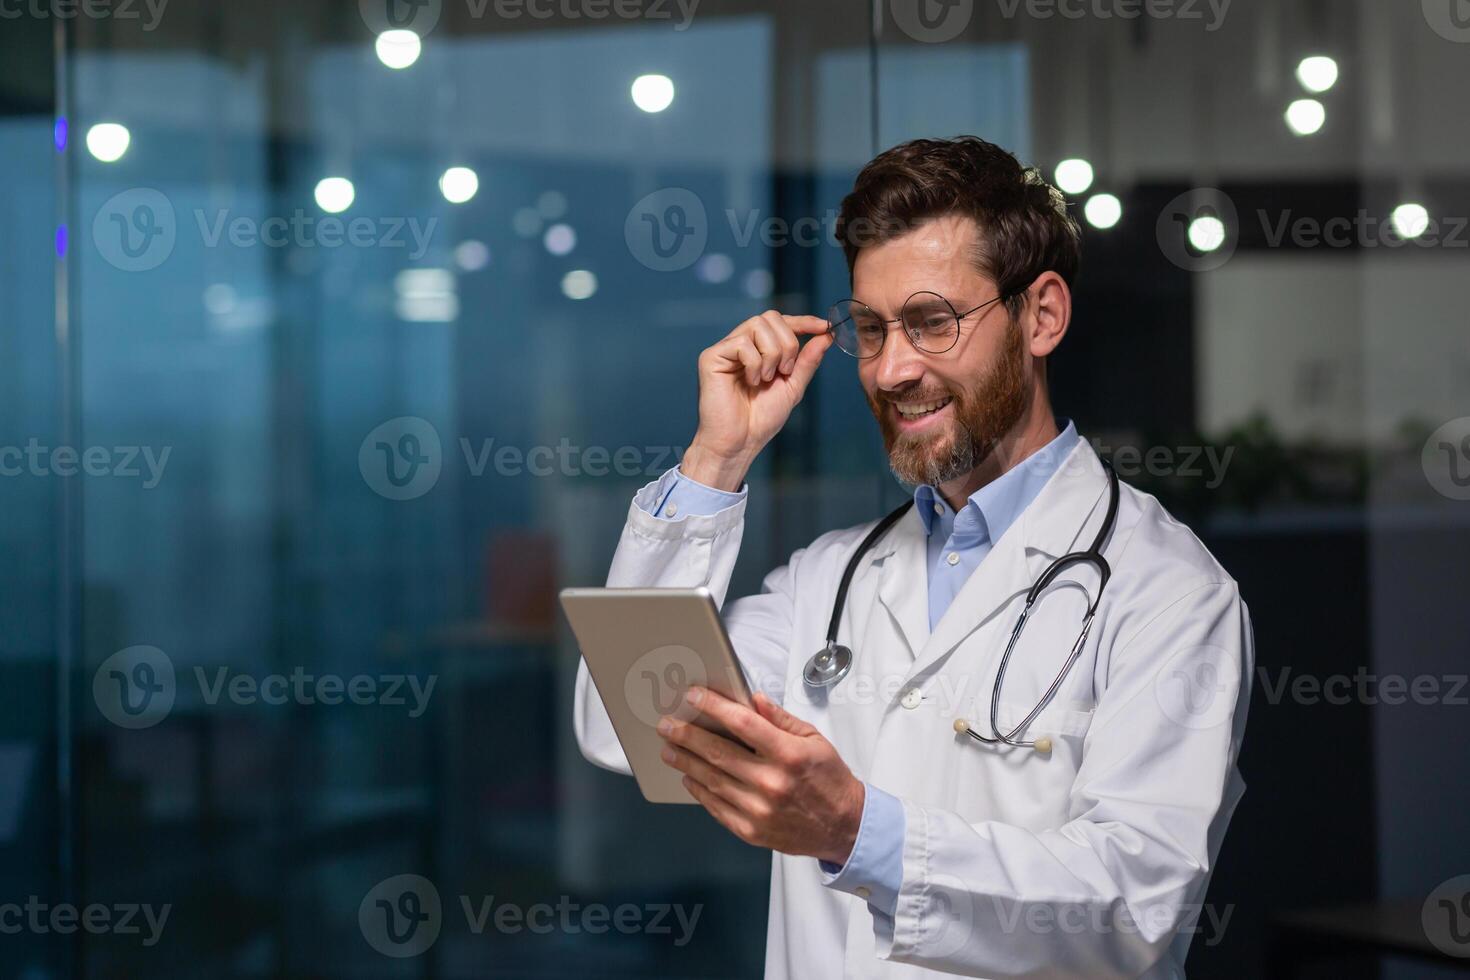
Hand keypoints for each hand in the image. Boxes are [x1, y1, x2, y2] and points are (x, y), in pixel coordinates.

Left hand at [657, 687, 864, 865]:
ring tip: (669, 748)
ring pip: (711, 780)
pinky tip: (689, 777)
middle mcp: (771, 783)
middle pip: (718, 753)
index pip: (742, 723)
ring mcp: (759, 810)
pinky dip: (699, 790)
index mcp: (789, 755)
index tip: (693, 696)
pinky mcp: (751, 830)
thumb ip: (780, 719)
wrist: (844, 827)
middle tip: (667, 724)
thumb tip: (753, 699)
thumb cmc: (829, 779)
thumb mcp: (813, 739)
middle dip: (687, 735)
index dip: (714, 707)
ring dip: (685, 762)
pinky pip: (716, 806)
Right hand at [682, 312, 833, 490]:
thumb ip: (807, 361)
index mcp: (758, 350)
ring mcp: (725, 349)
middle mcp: (741, 345)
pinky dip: (754, 364)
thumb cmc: (761, 420)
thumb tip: (826, 335)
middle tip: (785, 371)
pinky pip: (741, 343)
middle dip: (787, 343)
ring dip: (772, 354)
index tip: (824, 327)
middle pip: (770, 317)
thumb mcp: (793, 387)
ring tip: (766, 379)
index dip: (803, 321)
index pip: (780, 322)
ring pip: (757, 325)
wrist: (740, 443)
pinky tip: (751, 382)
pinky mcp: (711, 357)